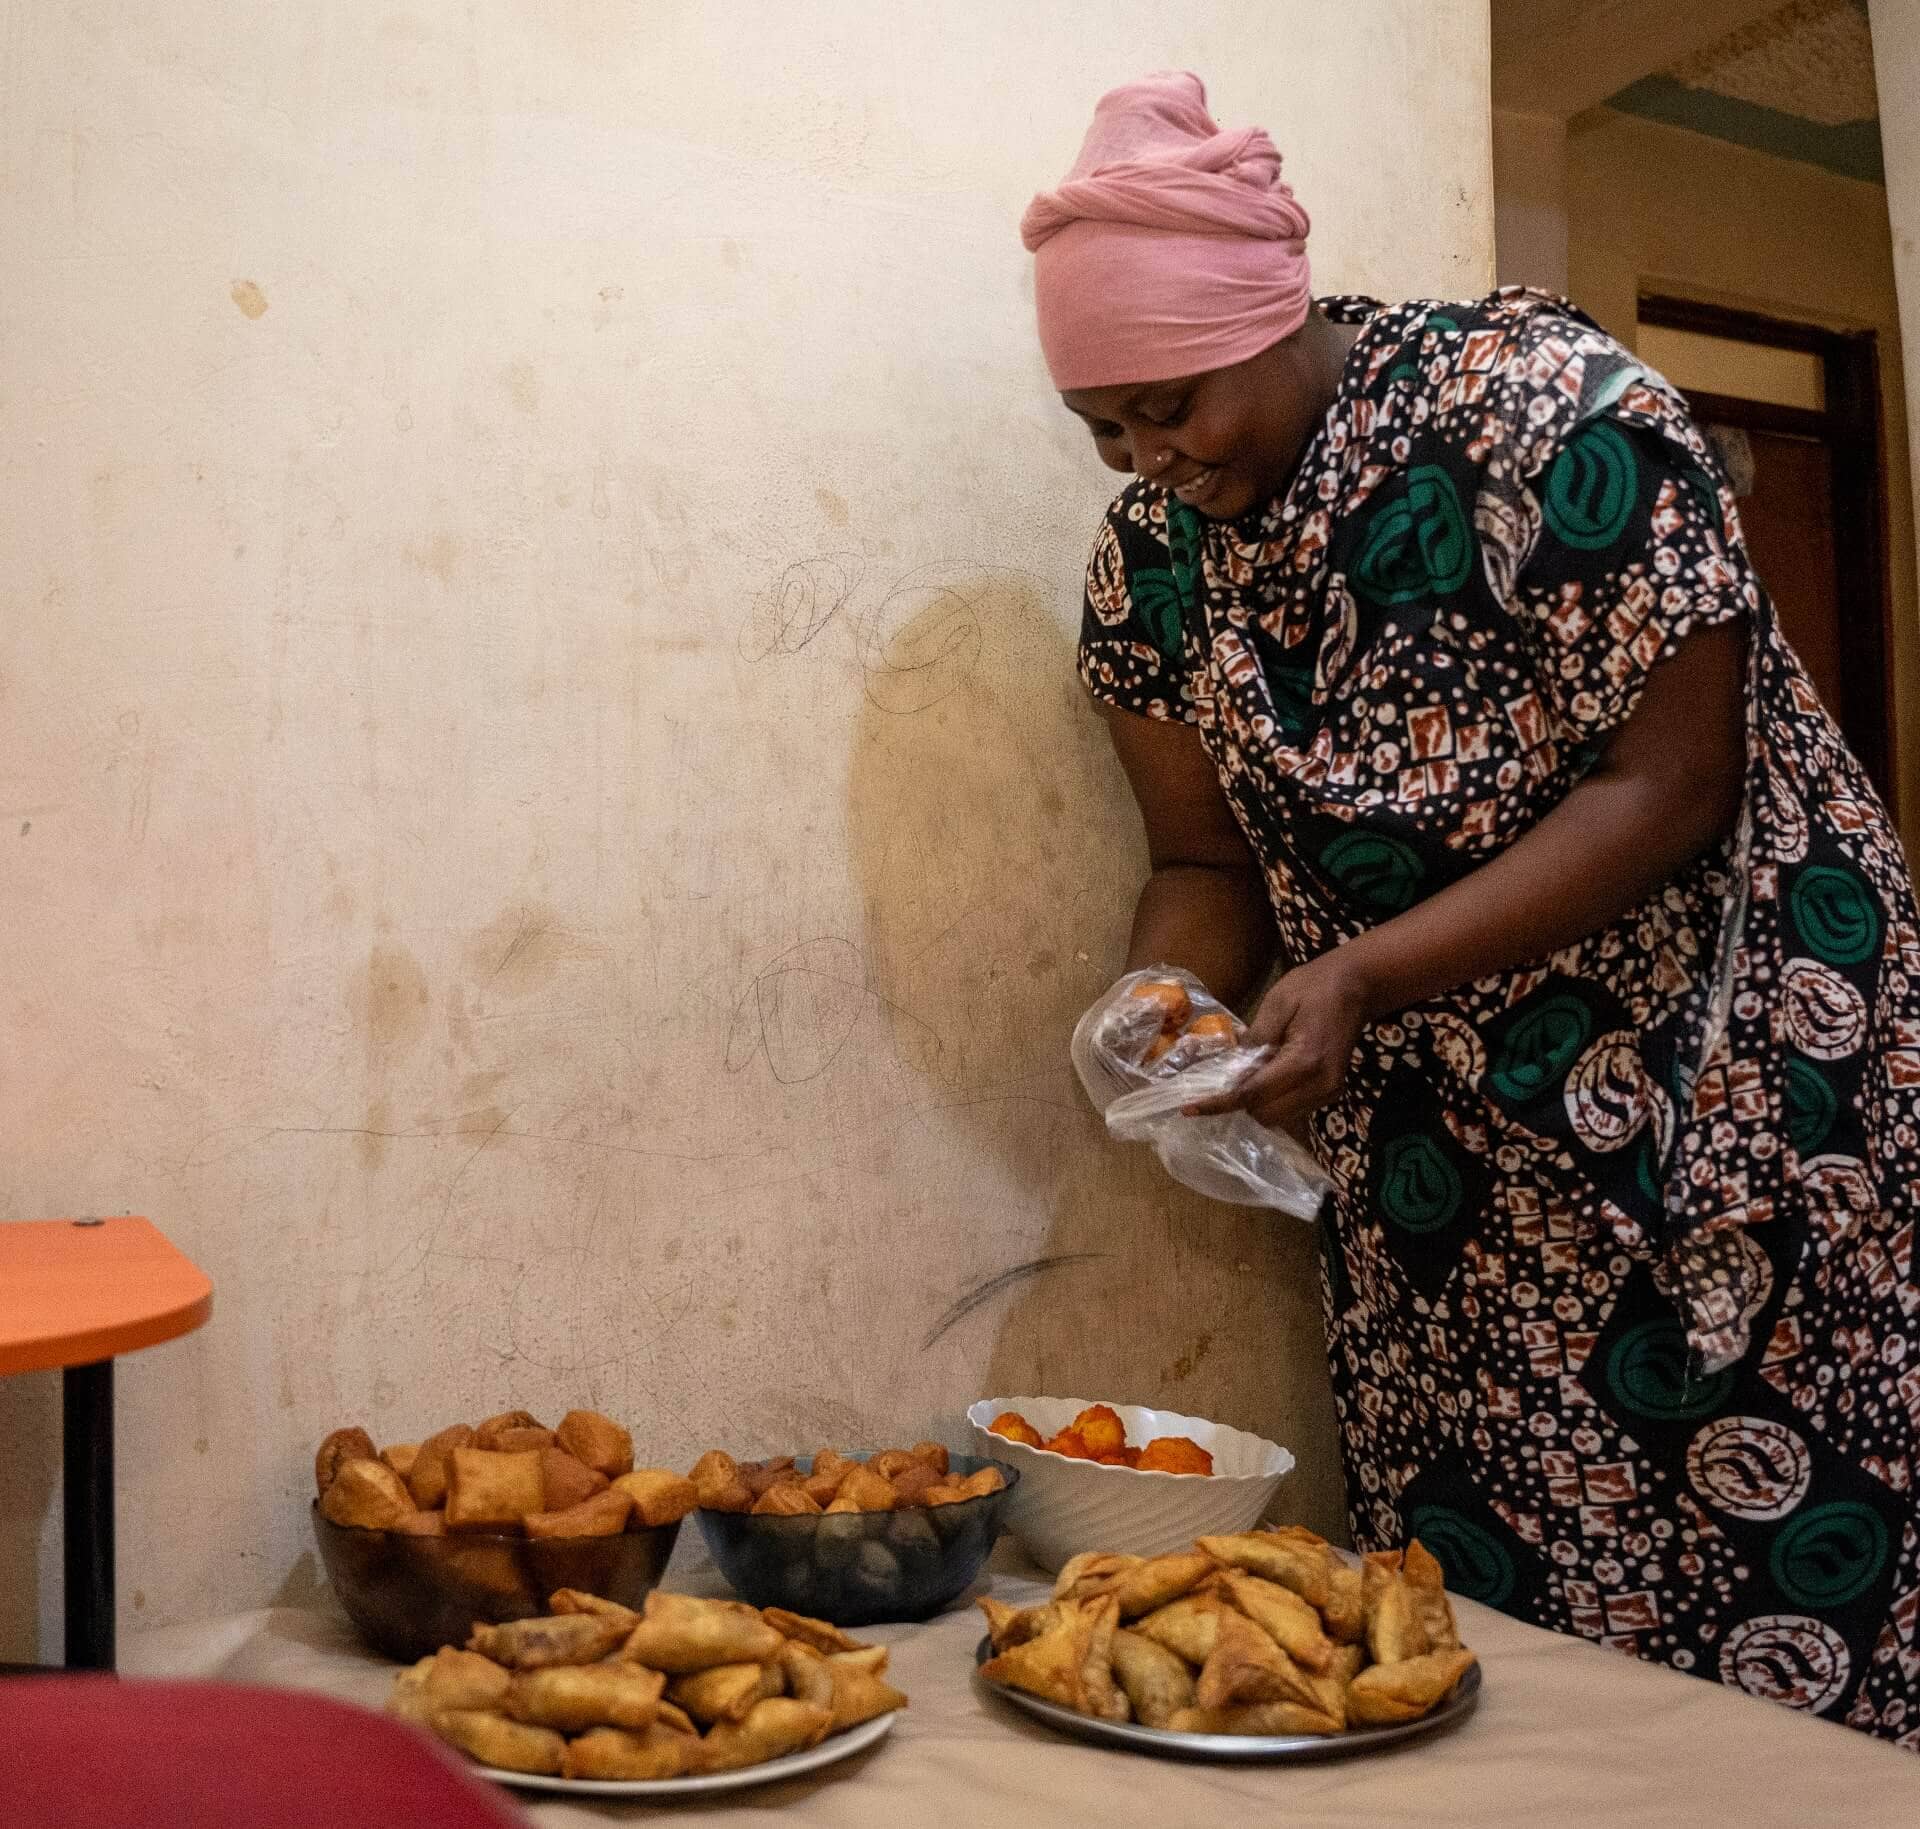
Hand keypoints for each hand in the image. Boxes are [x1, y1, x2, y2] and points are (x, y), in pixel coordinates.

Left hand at [1184, 949, 1373, 1128]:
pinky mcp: (1330, 1092)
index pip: (1253, 1094)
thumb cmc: (1314, 987)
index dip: (1219, 1103)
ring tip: (1249, 1072)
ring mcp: (1328, 1091)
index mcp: (1305, 1060)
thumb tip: (1230, 1070)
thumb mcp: (1277, 1003)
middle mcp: (1320, 1084)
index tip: (1189, 1108)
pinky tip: (1267, 1075)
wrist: (1357, 986)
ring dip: (1256, 1103)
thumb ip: (1254, 1040)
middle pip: (1265, 1114)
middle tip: (1222, 1079)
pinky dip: (1273, 1100)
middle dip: (1239, 1103)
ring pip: (1279, 1117)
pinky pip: (1293, 1109)